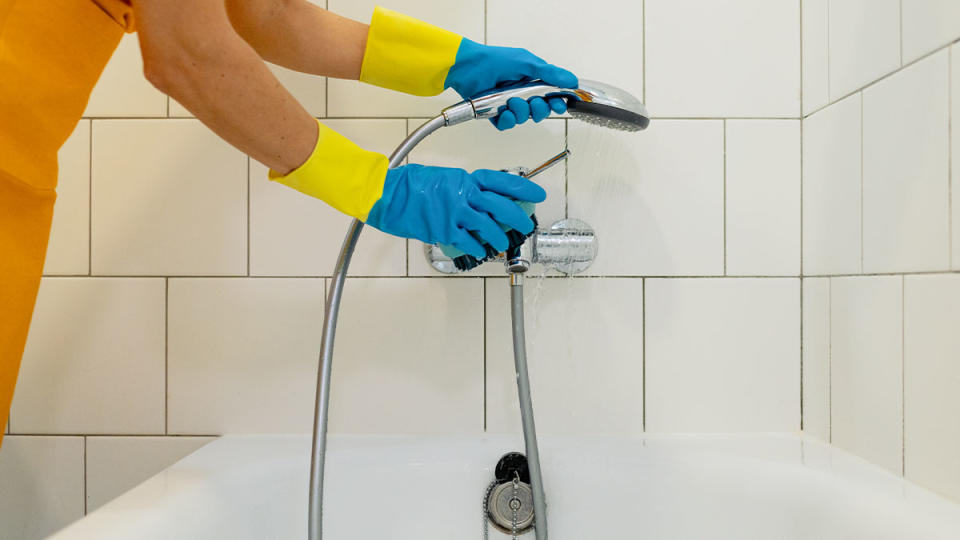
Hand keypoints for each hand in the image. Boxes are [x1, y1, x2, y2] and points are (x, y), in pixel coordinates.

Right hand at [364, 164, 546, 257]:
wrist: (385, 195)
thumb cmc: (409, 184)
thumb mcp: (441, 177)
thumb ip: (461, 187)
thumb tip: (477, 197)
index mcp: (463, 179)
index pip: (500, 182)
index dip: (522, 188)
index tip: (538, 194)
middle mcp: (463, 195)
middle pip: (500, 207)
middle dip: (518, 218)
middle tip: (526, 226)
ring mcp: (454, 213)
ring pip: (488, 228)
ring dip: (498, 238)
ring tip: (502, 244)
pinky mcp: (443, 230)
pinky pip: (468, 243)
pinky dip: (477, 249)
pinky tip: (480, 252)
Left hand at [445, 39, 578, 130]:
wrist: (469, 68)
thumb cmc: (495, 61)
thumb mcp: (528, 63)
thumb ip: (551, 74)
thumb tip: (572, 80)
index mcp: (532, 81)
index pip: (552, 96)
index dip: (557, 103)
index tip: (560, 105)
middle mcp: (522, 94)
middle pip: (541, 111)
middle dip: (540, 109)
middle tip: (534, 102)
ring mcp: (509, 105)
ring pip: (525, 119)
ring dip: (521, 112)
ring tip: (511, 101)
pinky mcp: (496, 115)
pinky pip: (508, 125)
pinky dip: (508, 120)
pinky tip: (504, 111)